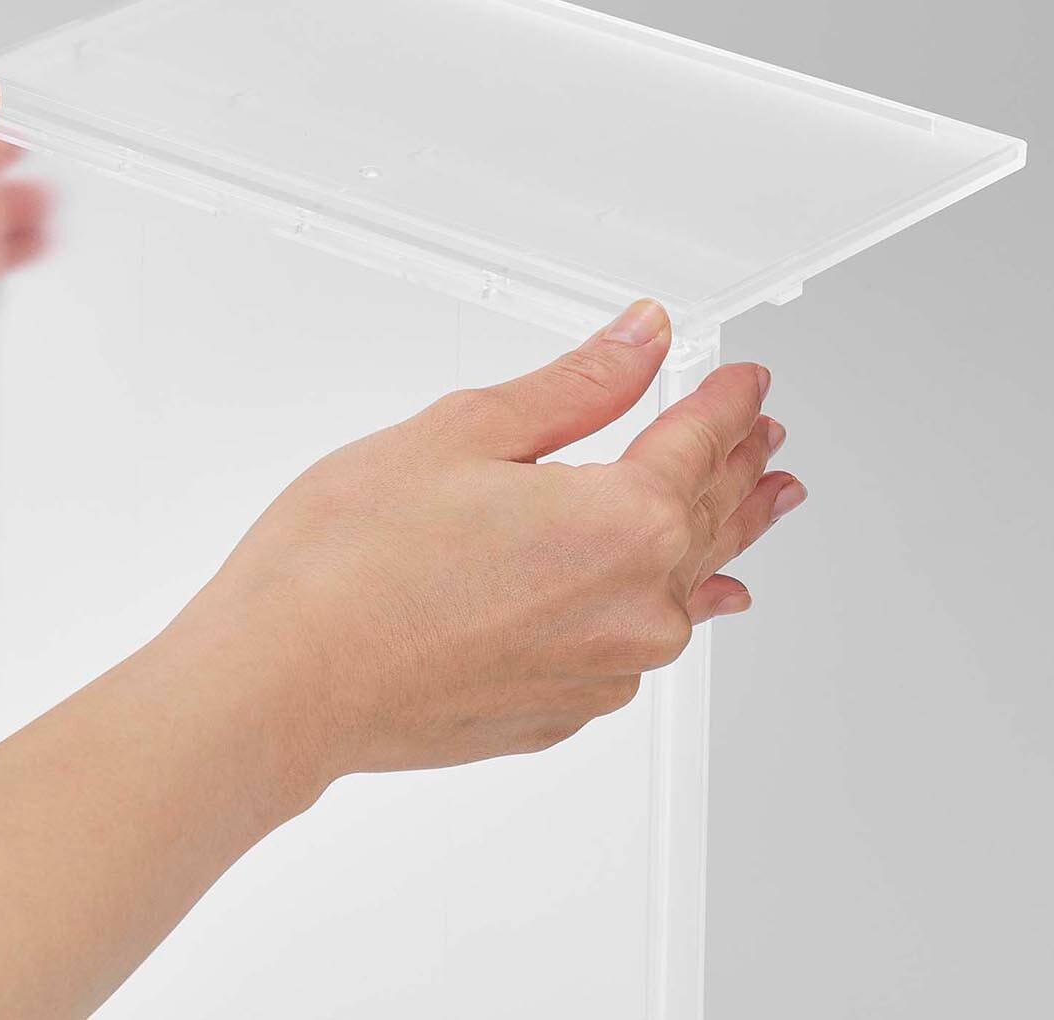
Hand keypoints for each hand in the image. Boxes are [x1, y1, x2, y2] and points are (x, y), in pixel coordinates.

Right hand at [182, 298, 805, 787]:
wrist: (285, 682)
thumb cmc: (349, 563)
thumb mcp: (464, 432)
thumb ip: (574, 387)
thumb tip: (640, 341)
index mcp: (622, 523)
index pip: (699, 442)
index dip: (727, 402)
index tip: (746, 382)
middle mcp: (634, 608)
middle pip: (710, 518)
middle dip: (742, 469)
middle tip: (769, 443)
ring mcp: (601, 671)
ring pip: (686, 590)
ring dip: (721, 540)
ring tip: (755, 511)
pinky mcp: (561, 712)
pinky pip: (637, 649)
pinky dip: (662, 607)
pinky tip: (678, 602)